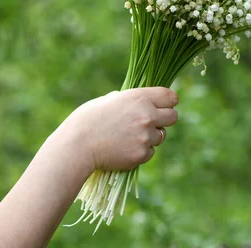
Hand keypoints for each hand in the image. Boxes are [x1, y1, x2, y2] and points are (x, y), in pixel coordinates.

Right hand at [57, 87, 178, 173]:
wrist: (77, 146)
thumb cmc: (87, 120)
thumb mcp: (108, 101)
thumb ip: (127, 100)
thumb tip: (138, 101)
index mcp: (139, 98)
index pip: (170, 96)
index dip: (169, 101)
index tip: (165, 105)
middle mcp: (147, 115)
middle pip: (173, 116)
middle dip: (165, 119)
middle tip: (152, 123)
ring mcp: (146, 136)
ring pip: (161, 136)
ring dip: (151, 137)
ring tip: (129, 137)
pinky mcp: (142, 154)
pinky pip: (150, 152)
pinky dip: (141, 151)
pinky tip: (124, 149)